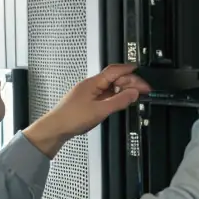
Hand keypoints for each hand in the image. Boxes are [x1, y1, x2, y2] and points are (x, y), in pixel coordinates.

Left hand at [24, 65, 150, 158]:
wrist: (55, 128)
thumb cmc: (71, 118)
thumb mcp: (100, 110)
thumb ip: (119, 101)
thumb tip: (133, 93)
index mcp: (93, 83)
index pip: (115, 71)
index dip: (129, 70)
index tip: (141, 71)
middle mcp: (91, 85)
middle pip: (114, 78)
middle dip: (130, 82)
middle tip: (142, 90)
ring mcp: (89, 93)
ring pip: (110, 87)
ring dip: (123, 90)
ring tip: (134, 96)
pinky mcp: (87, 101)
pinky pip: (105, 95)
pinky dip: (115, 97)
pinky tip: (119, 102)